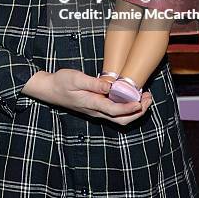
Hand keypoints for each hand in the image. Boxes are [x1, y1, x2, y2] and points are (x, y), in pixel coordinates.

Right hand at [22, 69, 151, 125]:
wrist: (50, 89)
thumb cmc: (62, 82)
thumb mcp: (76, 78)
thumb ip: (93, 83)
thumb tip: (110, 87)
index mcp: (92, 104)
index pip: (115, 110)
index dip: (129, 107)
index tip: (141, 101)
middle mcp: (96, 111)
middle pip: (121, 119)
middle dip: (138, 111)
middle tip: (148, 98)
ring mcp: (96, 111)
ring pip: (119, 118)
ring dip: (134, 111)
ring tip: (144, 98)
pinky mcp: (96, 107)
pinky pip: (114, 112)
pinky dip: (126, 107)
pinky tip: (130, 96)